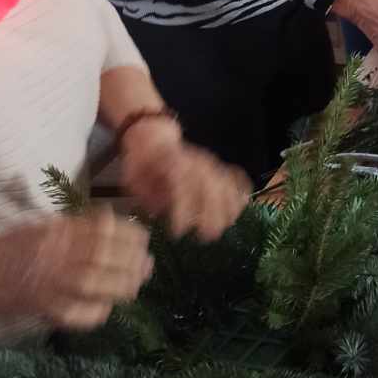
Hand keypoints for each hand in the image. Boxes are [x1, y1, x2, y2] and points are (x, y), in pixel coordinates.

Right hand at [0, 210, 152, 330]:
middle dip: (133, 262)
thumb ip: (75, 226)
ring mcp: (50, 283)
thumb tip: (112, 223)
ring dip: (123, 286)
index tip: (144, 239)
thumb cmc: (8, 245)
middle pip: (107, 257)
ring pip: (98, 284)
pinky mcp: (42, 308)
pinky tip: (105, 308)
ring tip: (135, 286)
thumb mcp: (43, 225)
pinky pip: (78, 313)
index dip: (130, 235)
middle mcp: (57, 254)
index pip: (104, 230)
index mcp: (58, 231)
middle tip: (148, 266)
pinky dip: (96, 312)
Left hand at [119, 124, 250, 240]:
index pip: (181, 188)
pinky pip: (234, 174)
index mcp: (170, 165)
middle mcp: (193, 162)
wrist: (152, 140)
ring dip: (229, 205)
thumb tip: (160, 213)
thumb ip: (147, 197)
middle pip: (209, 186)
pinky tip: (243, 203)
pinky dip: (241, 187)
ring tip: (227, 225)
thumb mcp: (134, 180)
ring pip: (225, 181)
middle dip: (210, 213)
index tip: (177, 233)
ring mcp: (207, 162)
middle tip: (206, 236)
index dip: (181, 212)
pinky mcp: (215, 165)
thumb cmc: (142, 166)